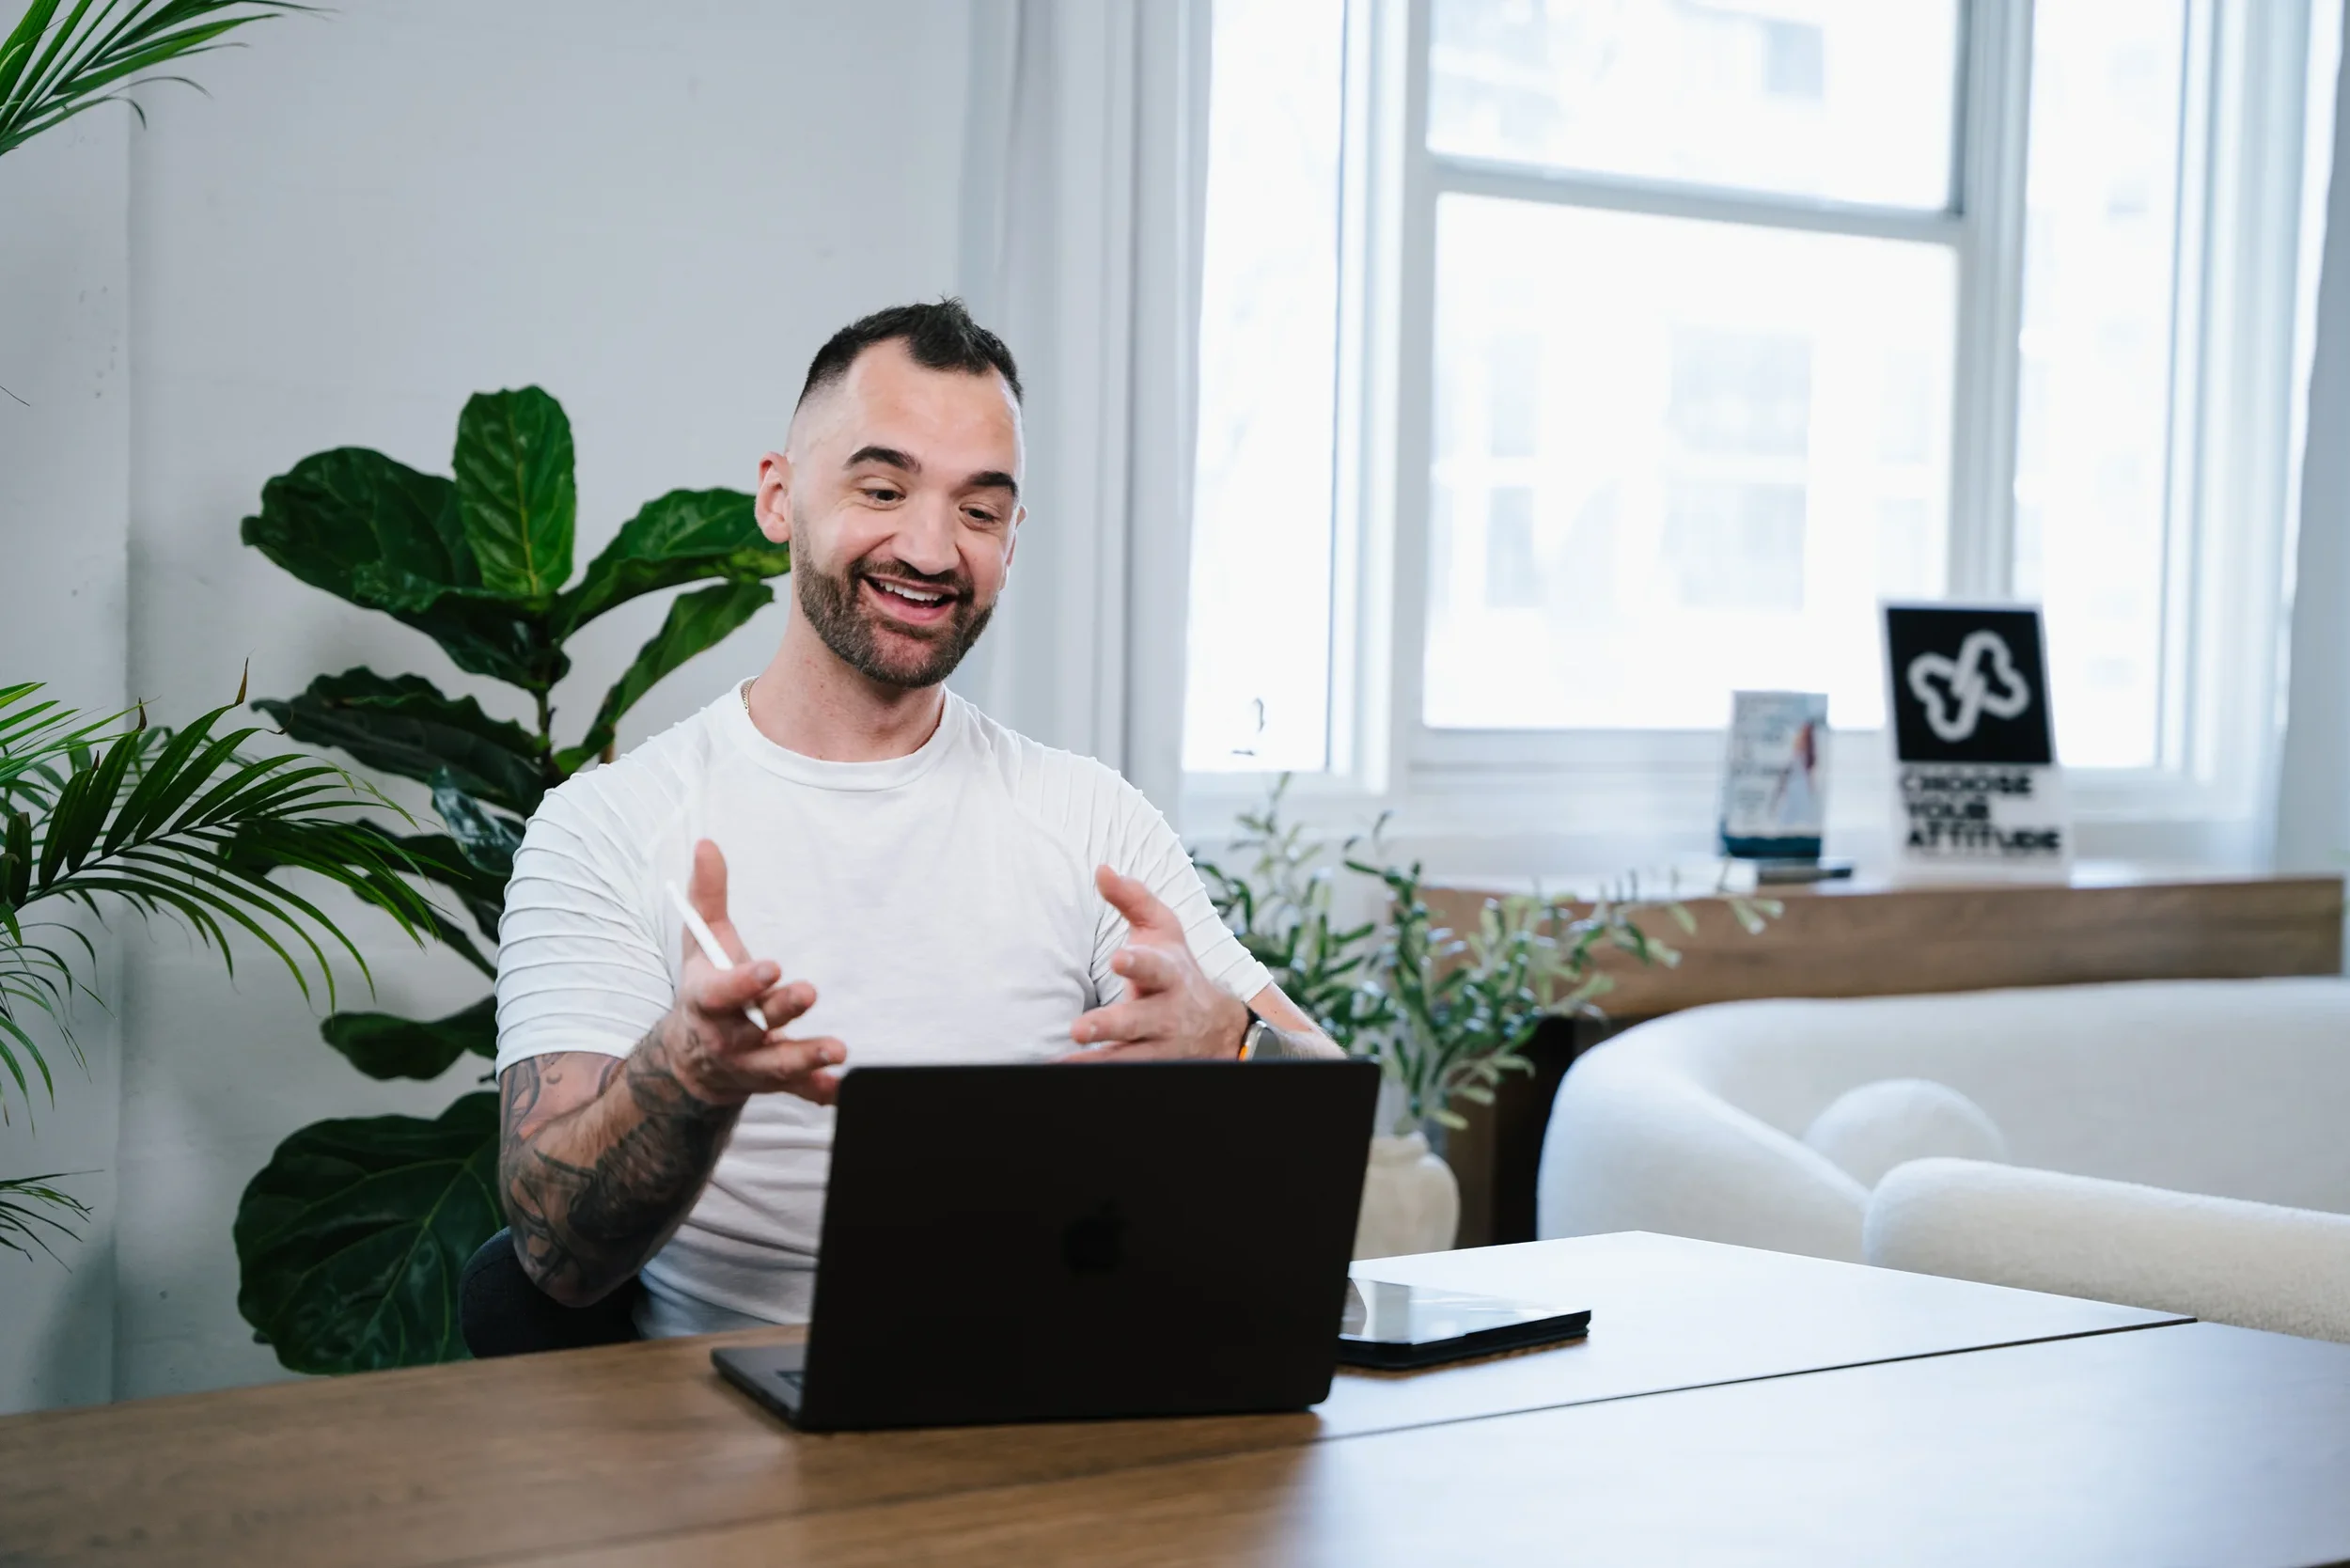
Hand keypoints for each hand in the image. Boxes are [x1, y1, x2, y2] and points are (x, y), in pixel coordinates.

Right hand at [660, 839, 845, 1105]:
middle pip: (750, 1029)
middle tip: (810, 992)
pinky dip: (817, 1092)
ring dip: (806, 1058)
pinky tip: (840, 1088)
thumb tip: (707, 844)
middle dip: (780, 1013)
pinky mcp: (774, 1083)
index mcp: (705, 1000)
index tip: (772, 966)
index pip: (719, 993)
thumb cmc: (704, 986)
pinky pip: (796, 1092)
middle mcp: (726, 1036)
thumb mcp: (700, 942)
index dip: (742, 982)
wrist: (693, 1056)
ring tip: (838, 1049)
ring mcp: (750, 1064)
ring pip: (776, 1065)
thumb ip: (707, 895)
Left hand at [1065, 865, 1249, 1061]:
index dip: (1138, 963)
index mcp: (1168, 973)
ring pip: (1130, 1057)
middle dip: (1110, 1024)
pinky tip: (1065, 1073)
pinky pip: (1123, 1074)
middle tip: (1079, 1028)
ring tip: (1066, 1062)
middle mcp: (1166, 1012)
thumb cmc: (1175, 967)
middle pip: (1138, 1021)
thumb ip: (1133, 899)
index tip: (1119, 959)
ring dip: (1098, 1061)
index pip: (1154, 967)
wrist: (1218, 1025)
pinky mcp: (1151, 1067)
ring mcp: (1159, 1045)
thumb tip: (1101, 869)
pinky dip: (1096, 1073)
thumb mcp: (1163, 930)